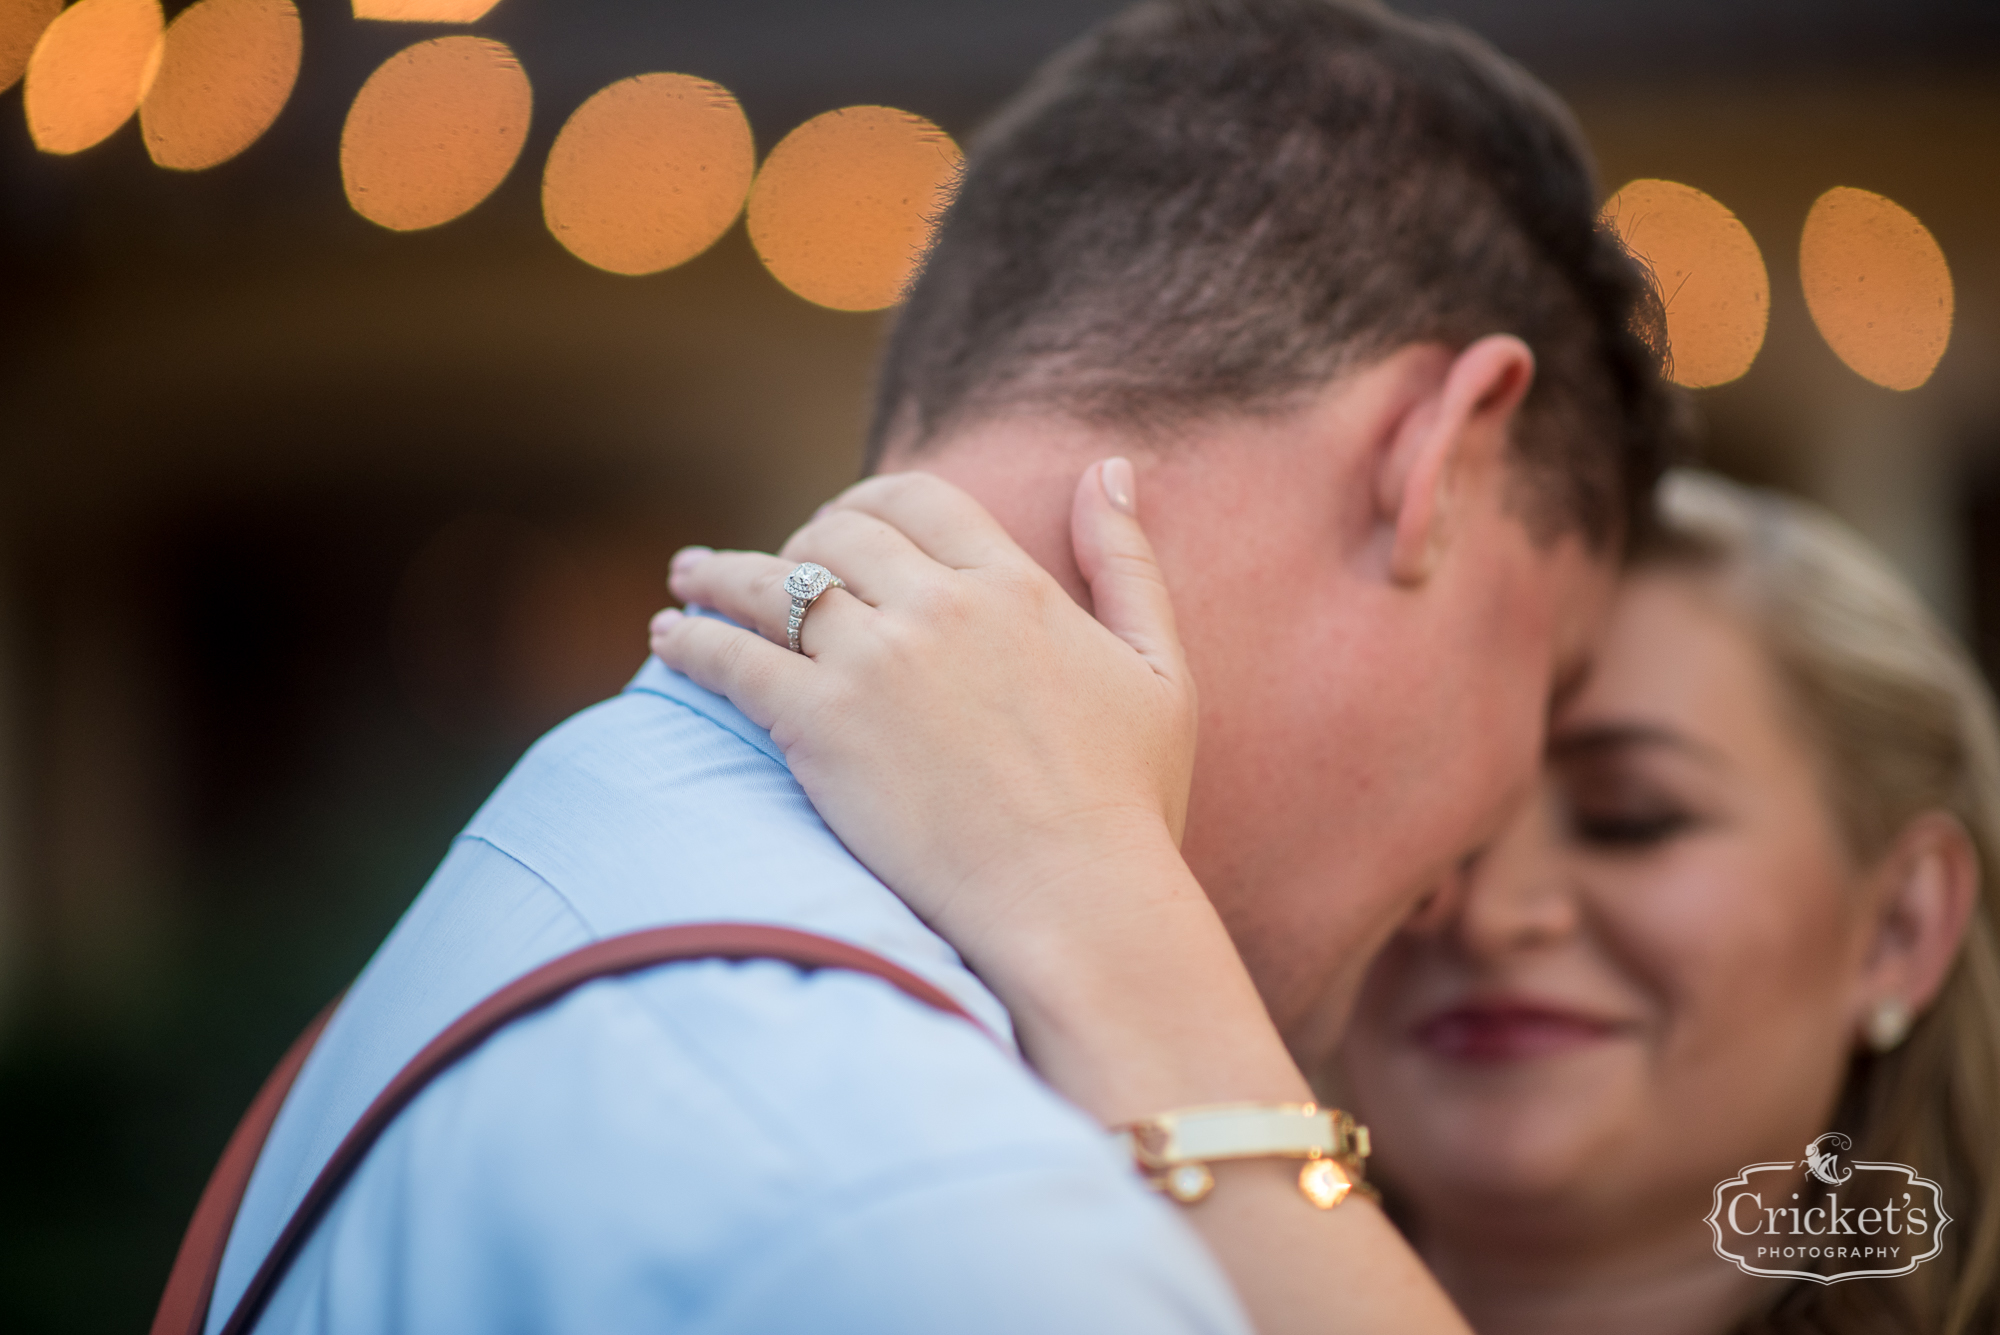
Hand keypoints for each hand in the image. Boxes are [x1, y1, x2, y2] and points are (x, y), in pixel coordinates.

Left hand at [650, 461, 1197, 976]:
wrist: (1075, 900)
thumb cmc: (1127, 802)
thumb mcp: (1157, 668)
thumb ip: (1127, 562)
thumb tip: (1106, 468)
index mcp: (1014, 586)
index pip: (918, 501)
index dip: (868, 501)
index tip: (839, 521)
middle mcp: (939, 607)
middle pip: (837, 534)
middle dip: (798, 539)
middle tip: (769, 564)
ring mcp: (876, 664)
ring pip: (772, 586)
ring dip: (719, 576)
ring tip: (686, 579)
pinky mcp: (822, 727)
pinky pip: (733, 659)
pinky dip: (691, 640)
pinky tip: (668, 637)